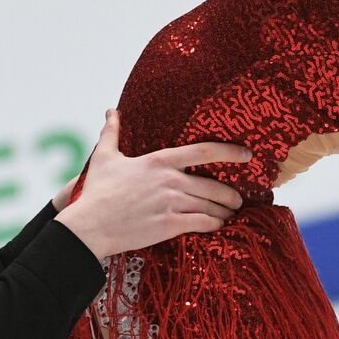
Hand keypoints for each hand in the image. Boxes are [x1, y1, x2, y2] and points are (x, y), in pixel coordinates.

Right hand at [55, 109, 250, 258]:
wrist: (90, 225)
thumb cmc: (97, 192)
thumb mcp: (104, 157)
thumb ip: (112, 133)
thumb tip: (110, 111)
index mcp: (159, 161)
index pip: (204, 151)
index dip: (230, 152)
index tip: (247, 154)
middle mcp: (170, 180)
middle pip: (214, 185)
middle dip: (230, 194)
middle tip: (238, 199)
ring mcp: (171, 203)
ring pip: (211, 206)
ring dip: (224, 211)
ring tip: (229, 215)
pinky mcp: (170, 225)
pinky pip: (203, 224)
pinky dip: (214, 225)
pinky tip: (217, 226)